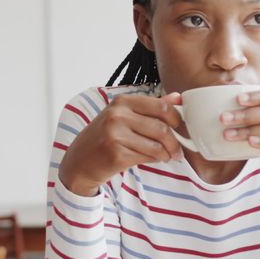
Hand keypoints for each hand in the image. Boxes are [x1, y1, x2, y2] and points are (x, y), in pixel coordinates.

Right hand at [58, 93, 182, 195]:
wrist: (80, 161)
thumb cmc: (104, 137)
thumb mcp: (123, 115)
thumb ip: (151, 106)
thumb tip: (178, 97)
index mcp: (122, 102)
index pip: (161, 106)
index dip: (177, 118)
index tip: (180, 128)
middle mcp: (117, 115)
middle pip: (162, 128)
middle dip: (175, 142)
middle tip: (178, 151)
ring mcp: (115, 135)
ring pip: (157, 145)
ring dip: (167, 154)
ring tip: (168, 157)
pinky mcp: (116, 154)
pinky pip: (147, 157)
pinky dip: (156, 160)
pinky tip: (155, 160)